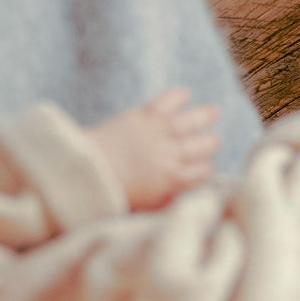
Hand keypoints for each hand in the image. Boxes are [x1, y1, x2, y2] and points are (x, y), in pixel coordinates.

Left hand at [87, 88, 221, 211]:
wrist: (84, 171)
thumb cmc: (112, 193)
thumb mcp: (145, 206)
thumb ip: (167, 200)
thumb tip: (184, 196)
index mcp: (174, 179)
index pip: (204, 172)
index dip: (207, 169)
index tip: (206, 167)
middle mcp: (172, 154)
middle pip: (204, 145)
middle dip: (211, 143)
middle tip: (214, 140)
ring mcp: (159, 132)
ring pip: (193, 120)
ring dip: (206, 115)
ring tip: (215, 111)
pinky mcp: (144, 115)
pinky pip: (167, 101)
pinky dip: (177, 96)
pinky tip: (185, 94)